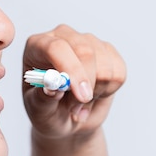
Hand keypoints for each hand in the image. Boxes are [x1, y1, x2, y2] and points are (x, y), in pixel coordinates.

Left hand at [22, 24, 125, 138]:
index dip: (71, 70)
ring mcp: (87, 41)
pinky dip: (109, 90)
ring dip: (96, 92)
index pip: (56, 47)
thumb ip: (42, 99)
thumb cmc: (47, 112)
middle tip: (76, 109)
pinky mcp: (107, 51)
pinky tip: (94, 94)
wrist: (65, 119)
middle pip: (85, 51)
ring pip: (105, 66)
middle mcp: (62, 37)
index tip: (81, 97)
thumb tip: (55, 87)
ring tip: (80, 103)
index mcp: (37, 46)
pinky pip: (119, 72)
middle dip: (87, 85)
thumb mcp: (39, 112)